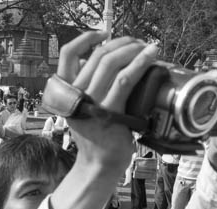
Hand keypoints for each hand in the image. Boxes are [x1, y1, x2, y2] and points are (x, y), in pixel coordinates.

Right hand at [57, 32, 157, 171]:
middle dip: (121, 43)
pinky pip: (125, 80)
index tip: (104, 35)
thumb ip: (86, 89)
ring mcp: (91, 103)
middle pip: (96, 55)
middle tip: (138, 43)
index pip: (67, 55)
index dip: (85, 39)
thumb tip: (103, 64)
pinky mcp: (109, 112)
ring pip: (110, 64)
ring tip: (148, 48)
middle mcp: (75, 95)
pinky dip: (140, 63)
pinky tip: (151, 57)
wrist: (99, 164)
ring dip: (133, 50)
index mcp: (66, 91)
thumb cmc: (97, 136)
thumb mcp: (84, 109)